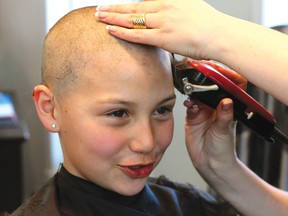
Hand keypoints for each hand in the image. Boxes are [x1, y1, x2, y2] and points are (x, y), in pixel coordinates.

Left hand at [96, 0, 223, 58]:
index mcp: (170, 0)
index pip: (142, 2)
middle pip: (133, 8)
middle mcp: (164, 8)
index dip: (126, 5)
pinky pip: (138, 35)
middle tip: (99, 9)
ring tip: (100, 17)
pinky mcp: (164, 37)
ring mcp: (163, 22)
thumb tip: (167, 18)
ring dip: (114, 18)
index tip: (115, 5)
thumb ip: (176, 10)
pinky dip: (123, 32)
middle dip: (114, 9)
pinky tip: (111, 30)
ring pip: (132, 19)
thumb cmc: (210, 26)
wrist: (221, 35)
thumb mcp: (191, 8)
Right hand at [184, 62, 245, 174]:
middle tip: (201, 73)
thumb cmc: (223, 150)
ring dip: (195, 90)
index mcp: (228, 108)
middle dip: (207, 78)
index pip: (231, 85)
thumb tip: (226, 101)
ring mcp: (203, 111)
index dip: (227, 75)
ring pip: (199, 93)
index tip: (219, 70)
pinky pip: (190, 104)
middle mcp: (216, 107)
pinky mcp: (192, 116)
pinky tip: (190, 105)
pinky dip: (189, 102)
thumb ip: (224, 116)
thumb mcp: (224, 131)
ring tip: (194, 91)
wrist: (209, 163)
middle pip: (213, 86)